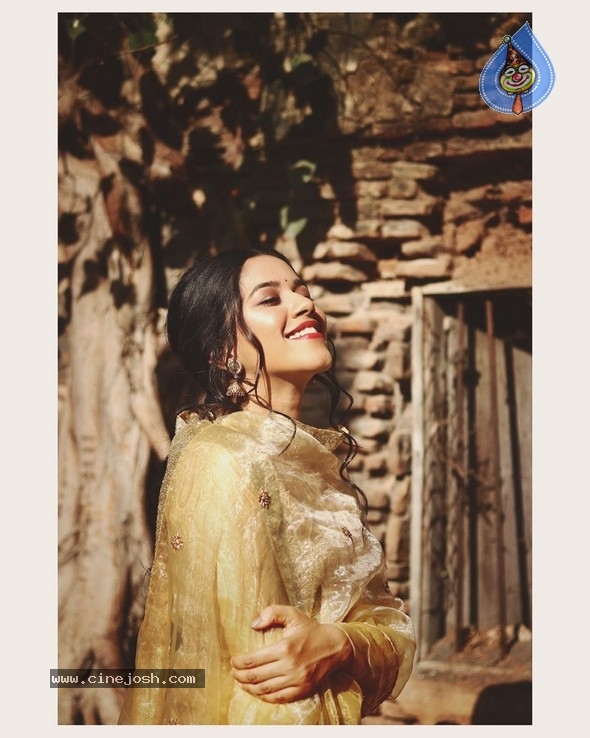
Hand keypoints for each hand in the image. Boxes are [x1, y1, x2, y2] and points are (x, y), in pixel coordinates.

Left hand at [230, 605, 351, 703]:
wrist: (335, 646)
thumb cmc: (311, 630)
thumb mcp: (292, 615)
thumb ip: (272, 613)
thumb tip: (254, 624)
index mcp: (285, 647)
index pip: (254, 659)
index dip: (240, 662)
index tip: (233, 661)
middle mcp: (290, 666)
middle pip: (257, 676)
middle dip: (241, 676)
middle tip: (233, 673)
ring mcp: (297, 680)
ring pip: (265, 689)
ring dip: (249, 688)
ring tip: (241, 683)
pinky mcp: (303, 690)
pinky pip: (279, 698)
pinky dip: (265, 697)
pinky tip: (257, 692)